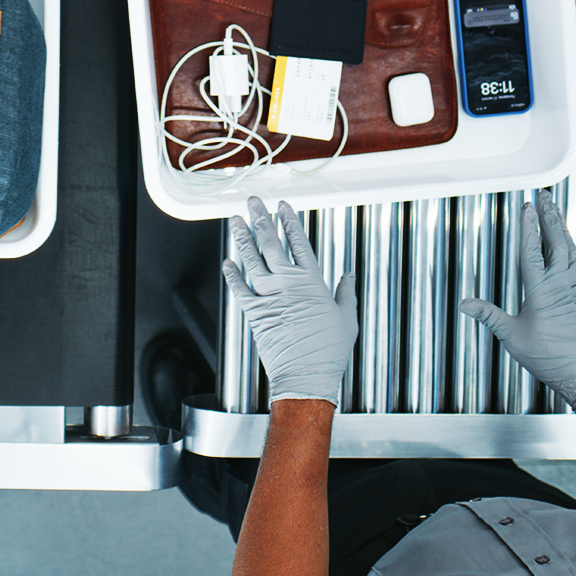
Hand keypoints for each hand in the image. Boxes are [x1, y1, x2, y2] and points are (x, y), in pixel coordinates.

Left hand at [223, 197, 357, 406]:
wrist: (306, 374)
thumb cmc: (329, 350)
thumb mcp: (347, 318)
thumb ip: (346, 293)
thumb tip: (348, 276)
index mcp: (312, 281)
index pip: (298, 241)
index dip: (289, 221)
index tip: (282, 205)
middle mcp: (288, 283)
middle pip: (271, 242)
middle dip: (261, 218)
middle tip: (252, 201)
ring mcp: (268, 296)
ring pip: (251, 259)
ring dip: (242, 237)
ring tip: (235, 219)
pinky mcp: (254, 312)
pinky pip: (240, 288)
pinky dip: (232, 274)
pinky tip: (226, 261)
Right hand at [458, 189, 575, 410]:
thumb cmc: (549, 356)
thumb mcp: (512, 336)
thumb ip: (488, 315)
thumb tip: (465, 303)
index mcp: (543, 291)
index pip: (533, 250)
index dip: (529, 227)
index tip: (527, 208)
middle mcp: (562, 284)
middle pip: (557, 242)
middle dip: (550, 217)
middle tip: (546, 197)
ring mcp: (575, 289)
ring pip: (570, 250)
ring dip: (562, 229)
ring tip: (556, 213)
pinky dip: (571, 247)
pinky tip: (569, 246)